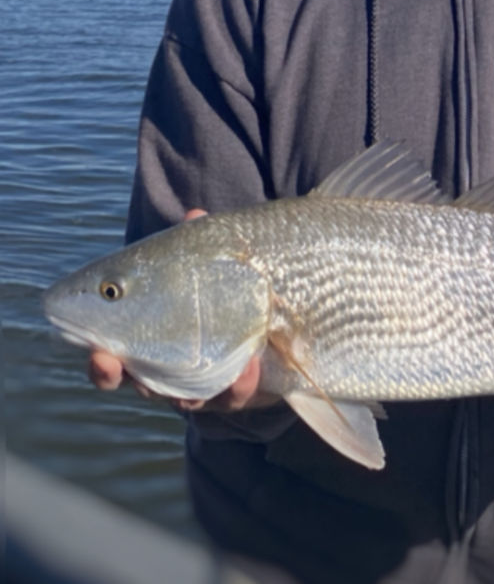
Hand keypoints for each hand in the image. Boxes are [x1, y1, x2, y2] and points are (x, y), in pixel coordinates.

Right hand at [87, 208, 273, 411]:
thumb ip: (201, 244)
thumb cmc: (225, 287)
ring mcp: (203, 383)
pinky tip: (248, 366)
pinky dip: (239, 385)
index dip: (102, 363)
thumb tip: (194, 212)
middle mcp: (169, 368)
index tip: (97, 352)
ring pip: (184, 399)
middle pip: (138, 383)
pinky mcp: (240, 390)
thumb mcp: (214, 264)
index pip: (115, 359)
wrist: (277, 314)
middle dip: (121, 377)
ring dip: (184, 393)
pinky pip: (236, 396)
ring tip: (186, 383)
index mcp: (150, 340)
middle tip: (110, 363)